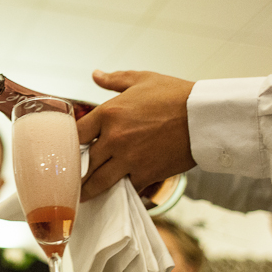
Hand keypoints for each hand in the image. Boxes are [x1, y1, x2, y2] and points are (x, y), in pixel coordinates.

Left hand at [78, 70, 196, 200]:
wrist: (205, 117)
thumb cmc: (175, 95)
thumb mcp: (142, 80)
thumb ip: (115, 80)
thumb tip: (96, 74)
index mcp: (109, 113)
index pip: (75, 134)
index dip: (69, 143)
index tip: (67, 149)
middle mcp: (114, 138)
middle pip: (84, 161)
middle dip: (78, 170)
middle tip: (71, 178)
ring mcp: (129, 159)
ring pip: (99, 181)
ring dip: (89, 189)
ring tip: (82, 195)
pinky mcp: (146, 174)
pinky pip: (125, 188)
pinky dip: (120, 192)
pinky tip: (113, 196)